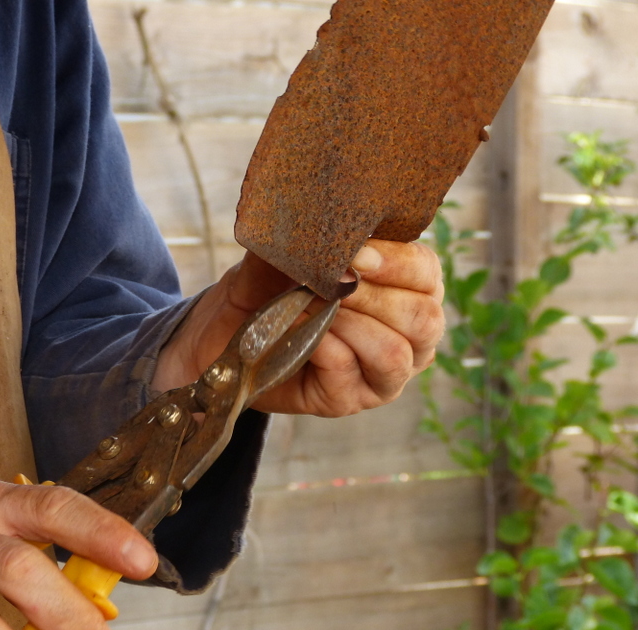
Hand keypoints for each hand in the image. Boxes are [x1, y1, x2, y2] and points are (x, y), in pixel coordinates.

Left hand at [153, 238, 444, 415]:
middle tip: (332, 280)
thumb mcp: (285, 253)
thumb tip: (320, 211)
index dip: (398, 262)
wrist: (220, 336)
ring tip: (310, 304)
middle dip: (375, 295)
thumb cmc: (265, 290)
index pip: (426, 273)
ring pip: (394, 353)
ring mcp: (381, 376)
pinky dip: (321, 345)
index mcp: (407, 291)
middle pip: (423, 318)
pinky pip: (348, 371)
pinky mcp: (347, 401)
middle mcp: (408, 337)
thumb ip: (308, 236)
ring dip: (350, 324)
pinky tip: (297, 330)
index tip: (357, 251)